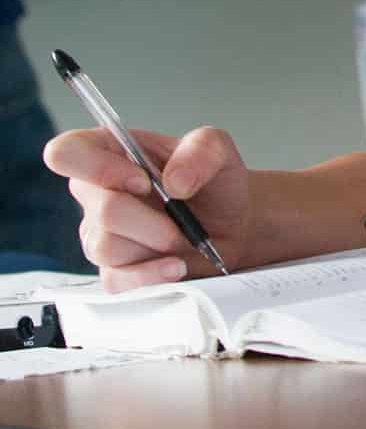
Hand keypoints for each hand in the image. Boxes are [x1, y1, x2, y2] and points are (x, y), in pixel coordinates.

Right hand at [43, 124, 255, 290]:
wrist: (236, 226)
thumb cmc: (217, 183)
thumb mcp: (219, 148)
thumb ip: (202, 149)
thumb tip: (173, 181)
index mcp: (111, 153)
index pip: (66, 153)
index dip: (98, 168)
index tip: (143, 181)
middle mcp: (98, 193)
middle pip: (100, 210)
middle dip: (150, 219)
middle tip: (181, 220)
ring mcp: (101, 235)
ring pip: (106, 247)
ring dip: (154, 244)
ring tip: (182, 238)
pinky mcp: (113, 270)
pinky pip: (114, 279)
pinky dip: (151, 274)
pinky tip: (175, 265)